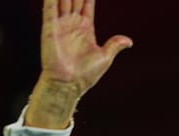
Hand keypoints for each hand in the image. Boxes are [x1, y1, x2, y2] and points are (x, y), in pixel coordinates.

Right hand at [25, 0, 131, 128]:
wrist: (68, 84)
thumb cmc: (85, 75)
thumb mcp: (104, 58)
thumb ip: (114, 45)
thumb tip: (129, 41)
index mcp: (85, 28)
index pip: (86, 3)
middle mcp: (72, 24)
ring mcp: (60, 25)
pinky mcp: (50, 29)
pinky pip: (49, 8)